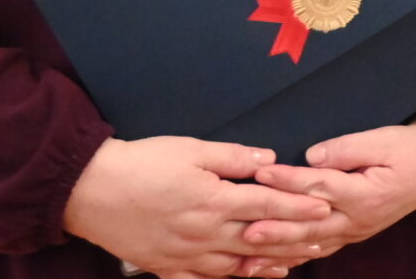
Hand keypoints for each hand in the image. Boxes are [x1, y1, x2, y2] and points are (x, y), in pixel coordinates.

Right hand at [62, 135, 331, 277]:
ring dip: (268, 264)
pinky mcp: (166, 267)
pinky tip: (246, 276)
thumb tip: (270, 160)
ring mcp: (185, 255)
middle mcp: (204, 233)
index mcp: (213, 200)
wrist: (90, 190)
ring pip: (236, 265)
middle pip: (259, 240)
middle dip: (294, 239)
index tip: (325, 205)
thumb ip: (233, 157)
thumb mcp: (190, 149)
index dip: (299, 205)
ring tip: (295, 261)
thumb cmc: (141, 163)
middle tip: (323, 239)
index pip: (267, 204)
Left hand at [244, 116, 415, 257]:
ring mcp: (353, 232)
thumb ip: (348, 148)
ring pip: (310, 245)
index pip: (321, 186)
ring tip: (249, 254)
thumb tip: (313, 156)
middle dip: (276, 228)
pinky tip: (270, 263)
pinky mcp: (350, 235)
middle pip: (310, 225)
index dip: (290, 180)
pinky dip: (293, 258)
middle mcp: (357, 219)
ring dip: (279, 250)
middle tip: (245, 228)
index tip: (262, 173)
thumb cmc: (409, 150)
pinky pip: (317, 251)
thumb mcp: (385, 139)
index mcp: (366, 193)